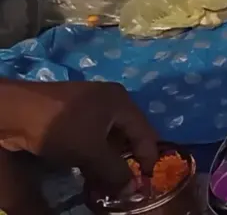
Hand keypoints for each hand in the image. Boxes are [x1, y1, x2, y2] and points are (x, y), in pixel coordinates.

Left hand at [0, 81, 158, 193]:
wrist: (17, 111)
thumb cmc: (62, 128)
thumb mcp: (92, 153)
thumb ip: (116, 172)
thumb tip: (132, 189)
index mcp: (122, 102)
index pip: (146, 133)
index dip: (148, 158)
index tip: (146, 180)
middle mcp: (111, 98)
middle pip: (128, 132)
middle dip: (127, 159)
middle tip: (125, 181)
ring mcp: (90, 102)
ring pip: (108, 134)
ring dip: (109, 157)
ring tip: (105, 178)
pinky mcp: (72, 109)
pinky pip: (93, 131)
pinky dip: (94, 149)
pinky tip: (88, 165)